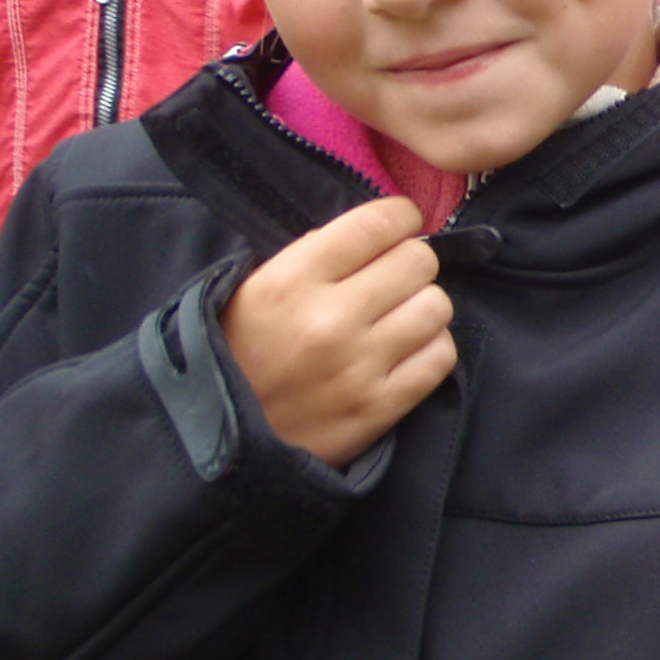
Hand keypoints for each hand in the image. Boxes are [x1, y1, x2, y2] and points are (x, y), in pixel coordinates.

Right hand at [223, 198, 455, 467]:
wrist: (218, 442)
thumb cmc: (237, 355)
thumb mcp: (252, 291)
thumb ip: (311, 255)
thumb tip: (375, 233)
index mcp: (291, 281)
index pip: (380, 223)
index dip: (400, 217)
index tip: (399, 226)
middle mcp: (329, 320)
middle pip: (419, 261)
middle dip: (410, 264)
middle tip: (392, 280)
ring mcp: (358, 366)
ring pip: (437, 306)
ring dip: (423, 308)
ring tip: (397, 318)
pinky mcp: (379, 407)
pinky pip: (440, 357)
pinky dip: (430, 350)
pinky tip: (405, 352)